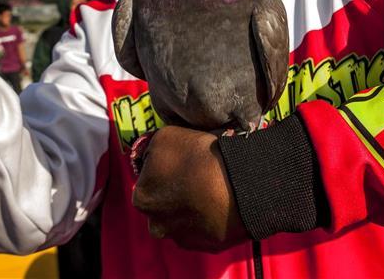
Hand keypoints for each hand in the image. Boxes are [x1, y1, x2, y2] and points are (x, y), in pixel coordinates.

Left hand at [131, 125, 247, 250]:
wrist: (241, 184)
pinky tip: (220, 201)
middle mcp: (157, 225)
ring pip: (183, 217)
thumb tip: (151, 154)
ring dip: (193, 204)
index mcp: (142, 198)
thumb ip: (151, 148)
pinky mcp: (208, 245)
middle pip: (163, 203)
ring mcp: (183, 237)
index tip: (179, 161)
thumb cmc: (200, 158)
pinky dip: (210, 216)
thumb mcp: (165, 137)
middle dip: (176, 190)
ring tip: (211, 186)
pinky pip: (205, 228)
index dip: (164, 167)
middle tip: (196, 173)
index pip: (147, 179)